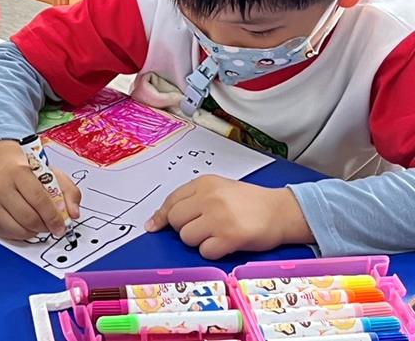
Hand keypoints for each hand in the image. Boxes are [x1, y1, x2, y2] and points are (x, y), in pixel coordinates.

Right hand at [0, 139, 80, 239]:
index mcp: (18, 172)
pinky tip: (26, 224)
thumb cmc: (26, 170)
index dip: (53, 216)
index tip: (61, 226)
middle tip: (53, 226)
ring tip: (40, 223)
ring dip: (35, 231)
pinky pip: (9, 234)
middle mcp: (0, 186)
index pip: (38, 199)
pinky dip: (22, 233)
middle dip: (45, 226)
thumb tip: (74, 213)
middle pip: (29, 217)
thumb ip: (69, 191)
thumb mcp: (52, 173)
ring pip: (19, 229)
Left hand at [145, 175, 313, 258]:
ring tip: (217, 235)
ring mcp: (219, 217)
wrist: (282, 211)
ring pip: (187, 237)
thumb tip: (157, 221)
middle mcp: (209, 198)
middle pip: (175, 220)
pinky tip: (225, 244)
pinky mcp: (230, 237)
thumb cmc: (249, 202)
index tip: (154, 226)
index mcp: (204, 183)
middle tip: (202, 228)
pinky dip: (212, 252)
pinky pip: (205, 251)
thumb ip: (191, 200)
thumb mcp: (218, 190)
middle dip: (184, 228)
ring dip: (199, 241)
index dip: (162, 216)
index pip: (171, 201)